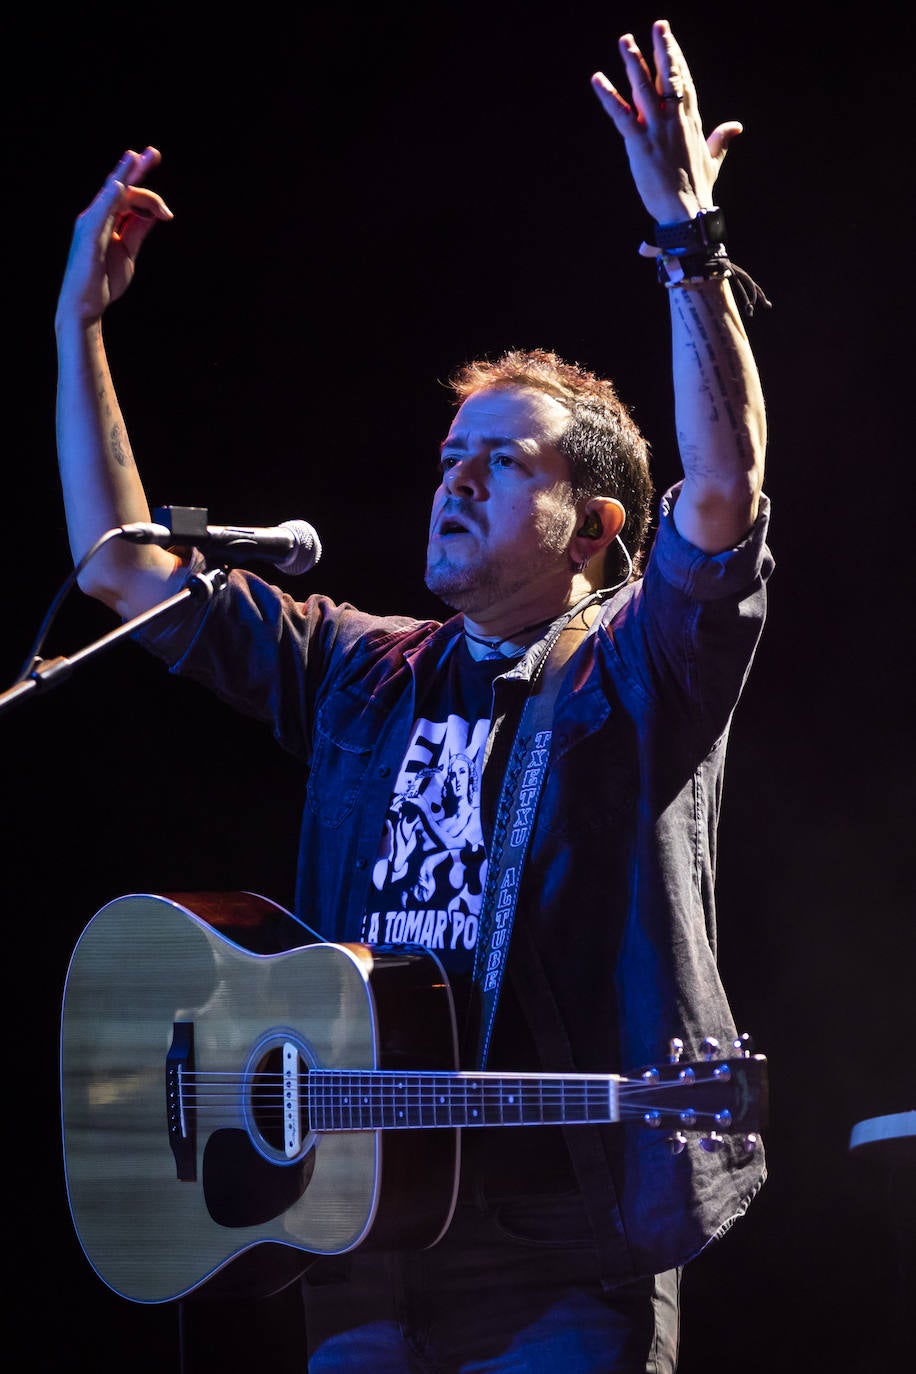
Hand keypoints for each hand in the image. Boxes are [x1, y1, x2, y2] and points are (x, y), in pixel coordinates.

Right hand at [56, 147, 172, 326]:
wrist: (85, 305)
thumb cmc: (104, 279)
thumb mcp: (128, 250)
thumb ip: (138, 229)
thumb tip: (155, 211)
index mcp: (107, 219)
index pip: (128, 196)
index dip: (148, 193)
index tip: (166, 205)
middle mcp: (96, 216)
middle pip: (119, 187)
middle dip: (136, 169)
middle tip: (154, 152)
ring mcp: (91, 225)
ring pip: (111, 195)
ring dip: (124, 175)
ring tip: (137, 158)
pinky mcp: (89, 237)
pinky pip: (100, 214)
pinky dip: (109, 199)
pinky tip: (118, 186)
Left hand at [590, 19, 741, 224]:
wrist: (688, 212)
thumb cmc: (698, 189)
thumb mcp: (713, 160)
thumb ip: (721, 139)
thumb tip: (736, 126)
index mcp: (691, 122)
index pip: (684, 82)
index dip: (677, 58)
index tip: (670, 38)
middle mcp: (675, 120)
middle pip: (669, 76)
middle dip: (663, 48)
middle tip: (657, 25)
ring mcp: (657, 130)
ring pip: (644, 88)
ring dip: (633, 62)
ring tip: (625, 40)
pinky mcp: (640, 144)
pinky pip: (621, 114)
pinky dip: (608, 96)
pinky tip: (597, 79)